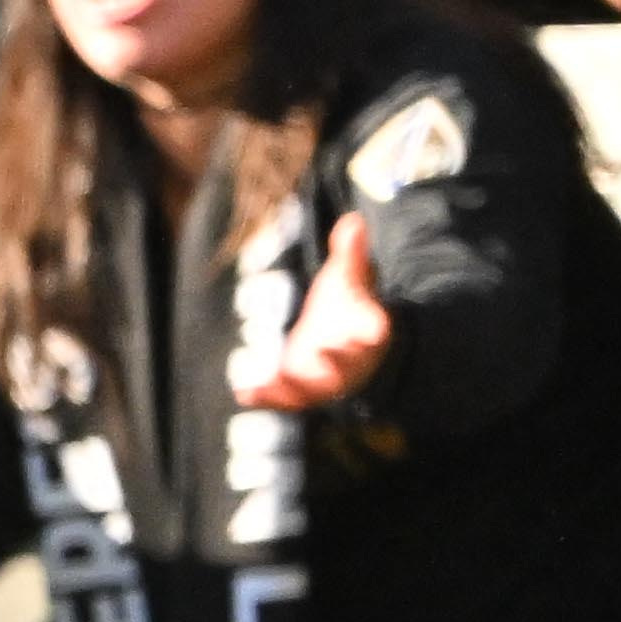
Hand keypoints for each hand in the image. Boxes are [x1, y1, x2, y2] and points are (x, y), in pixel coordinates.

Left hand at [241, 206, 393, 413]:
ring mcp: (326, 379)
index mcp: (368, 331)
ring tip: (269, 382)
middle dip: (337, 360)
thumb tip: (352, 220)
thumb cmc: (348, 307)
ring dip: (294, 389)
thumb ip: (350, 253)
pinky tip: (244, 393)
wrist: (342, 339)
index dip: (374, 329)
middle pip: (347, 365)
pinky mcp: (303, 390)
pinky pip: (289, 400)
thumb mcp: (349, 278)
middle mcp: (350, 360)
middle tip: (320, 349)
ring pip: (315, 390)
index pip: (376, 330)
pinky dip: (269, 399)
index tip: (376, 329)